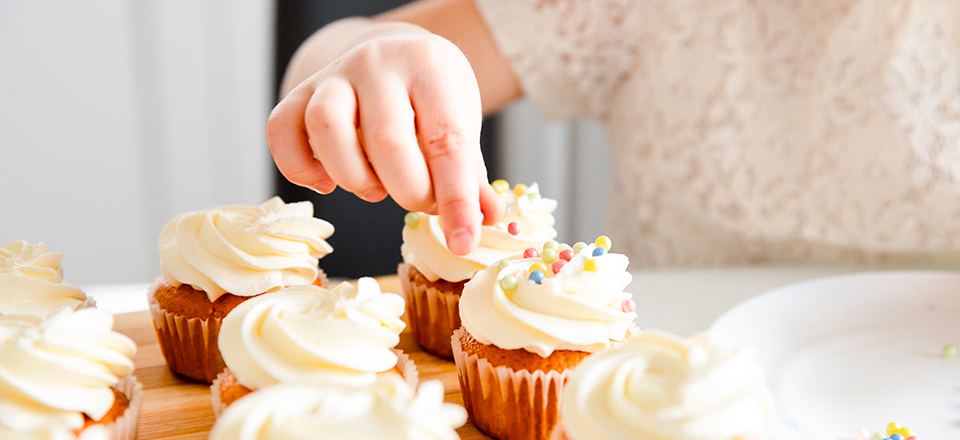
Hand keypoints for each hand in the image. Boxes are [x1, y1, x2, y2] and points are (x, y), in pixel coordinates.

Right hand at [267, 32, 503, 254]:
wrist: (392, 56)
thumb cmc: (430, 100)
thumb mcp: (459, 124)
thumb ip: (469, 173)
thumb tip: (488, 218)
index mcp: (431, 67)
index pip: (446, 142)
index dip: (456, 200)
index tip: (463, 242)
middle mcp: (379, 63)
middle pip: (387, 142)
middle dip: (408, 191)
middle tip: (419, 200)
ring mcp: (334, 74)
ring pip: (327, 129)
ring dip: (353, 178)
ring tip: (374, 187)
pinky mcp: (299, 92)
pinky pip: (281, 131)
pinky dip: (300, 168)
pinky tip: (326, 180)